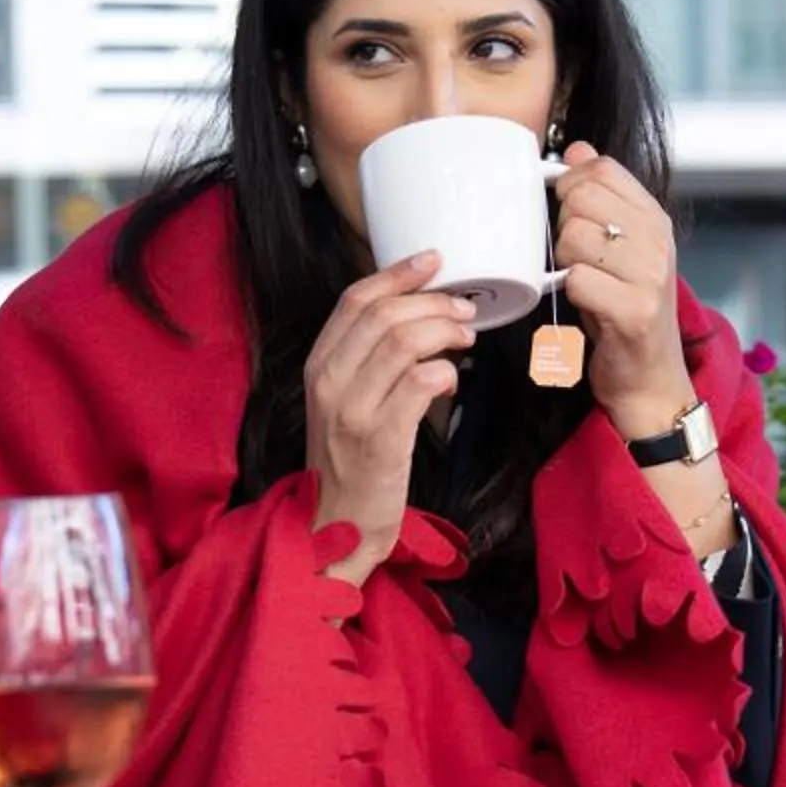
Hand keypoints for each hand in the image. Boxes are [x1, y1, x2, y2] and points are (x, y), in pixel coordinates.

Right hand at [303, 250, 475, 582]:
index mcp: (319, 366)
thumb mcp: (344, 402)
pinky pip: (420, 384)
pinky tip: (452, 379)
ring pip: (403, 342)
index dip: (397, 273)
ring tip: (466, 338)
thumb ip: (368, 360)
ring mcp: (352, 410)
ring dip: (445, 332)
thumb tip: (418, 317)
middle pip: (384, 314)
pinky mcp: (380, 439)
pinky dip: (445, 372)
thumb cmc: (351, 463)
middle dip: (433, 303)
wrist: (336, 526)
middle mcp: (329, 382)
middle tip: (464, 310)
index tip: (433, 260)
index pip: (355, 300)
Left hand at [550, 141, 694, 438]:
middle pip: (582, 199)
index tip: (568, 214)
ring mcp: (651, 275)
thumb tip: (578, 150)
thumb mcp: (618, 249)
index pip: (602, 168)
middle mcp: (658, 241)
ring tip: (583, 285)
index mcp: (655, 219)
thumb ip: (602, 198)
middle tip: (578, 261)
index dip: (571, 184)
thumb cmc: (625, 313)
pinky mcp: (635, 310)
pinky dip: (570, 295)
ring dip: (565, 265)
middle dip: (564, 228)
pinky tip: (586, 307)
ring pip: (574, 237)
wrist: (650, 381)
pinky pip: (577, 280)